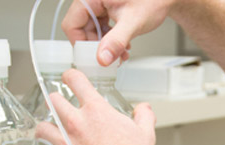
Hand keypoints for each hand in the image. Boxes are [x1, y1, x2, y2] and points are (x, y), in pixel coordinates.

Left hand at [35, 69, 156, 144]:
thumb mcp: (145, 134)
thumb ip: (143, 116)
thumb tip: (144, 109)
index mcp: (97, 111)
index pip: (77, 81)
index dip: (71, 76)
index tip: (70, 78)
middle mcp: (77, 123)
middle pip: (53, 101)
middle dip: (55, 101)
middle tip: (59, 105)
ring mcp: (65, 143)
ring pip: (42, 127)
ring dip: (44, 128)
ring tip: (48, 131)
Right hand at [62, 0, 176, 65]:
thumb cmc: (153, 0)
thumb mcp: (133, 22)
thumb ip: (116, 41)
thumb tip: (102, 58)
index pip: (72, 24)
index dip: (80, 44)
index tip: (91, 58)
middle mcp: (93, 0)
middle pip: (81, 29)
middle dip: (96, 47)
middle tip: (109, 59)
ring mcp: (100, 5)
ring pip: (92, 31)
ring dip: (105, 46)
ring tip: (120, 54)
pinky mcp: (107, 11)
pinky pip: (102, 29)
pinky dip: (111, 40)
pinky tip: (123, 47)